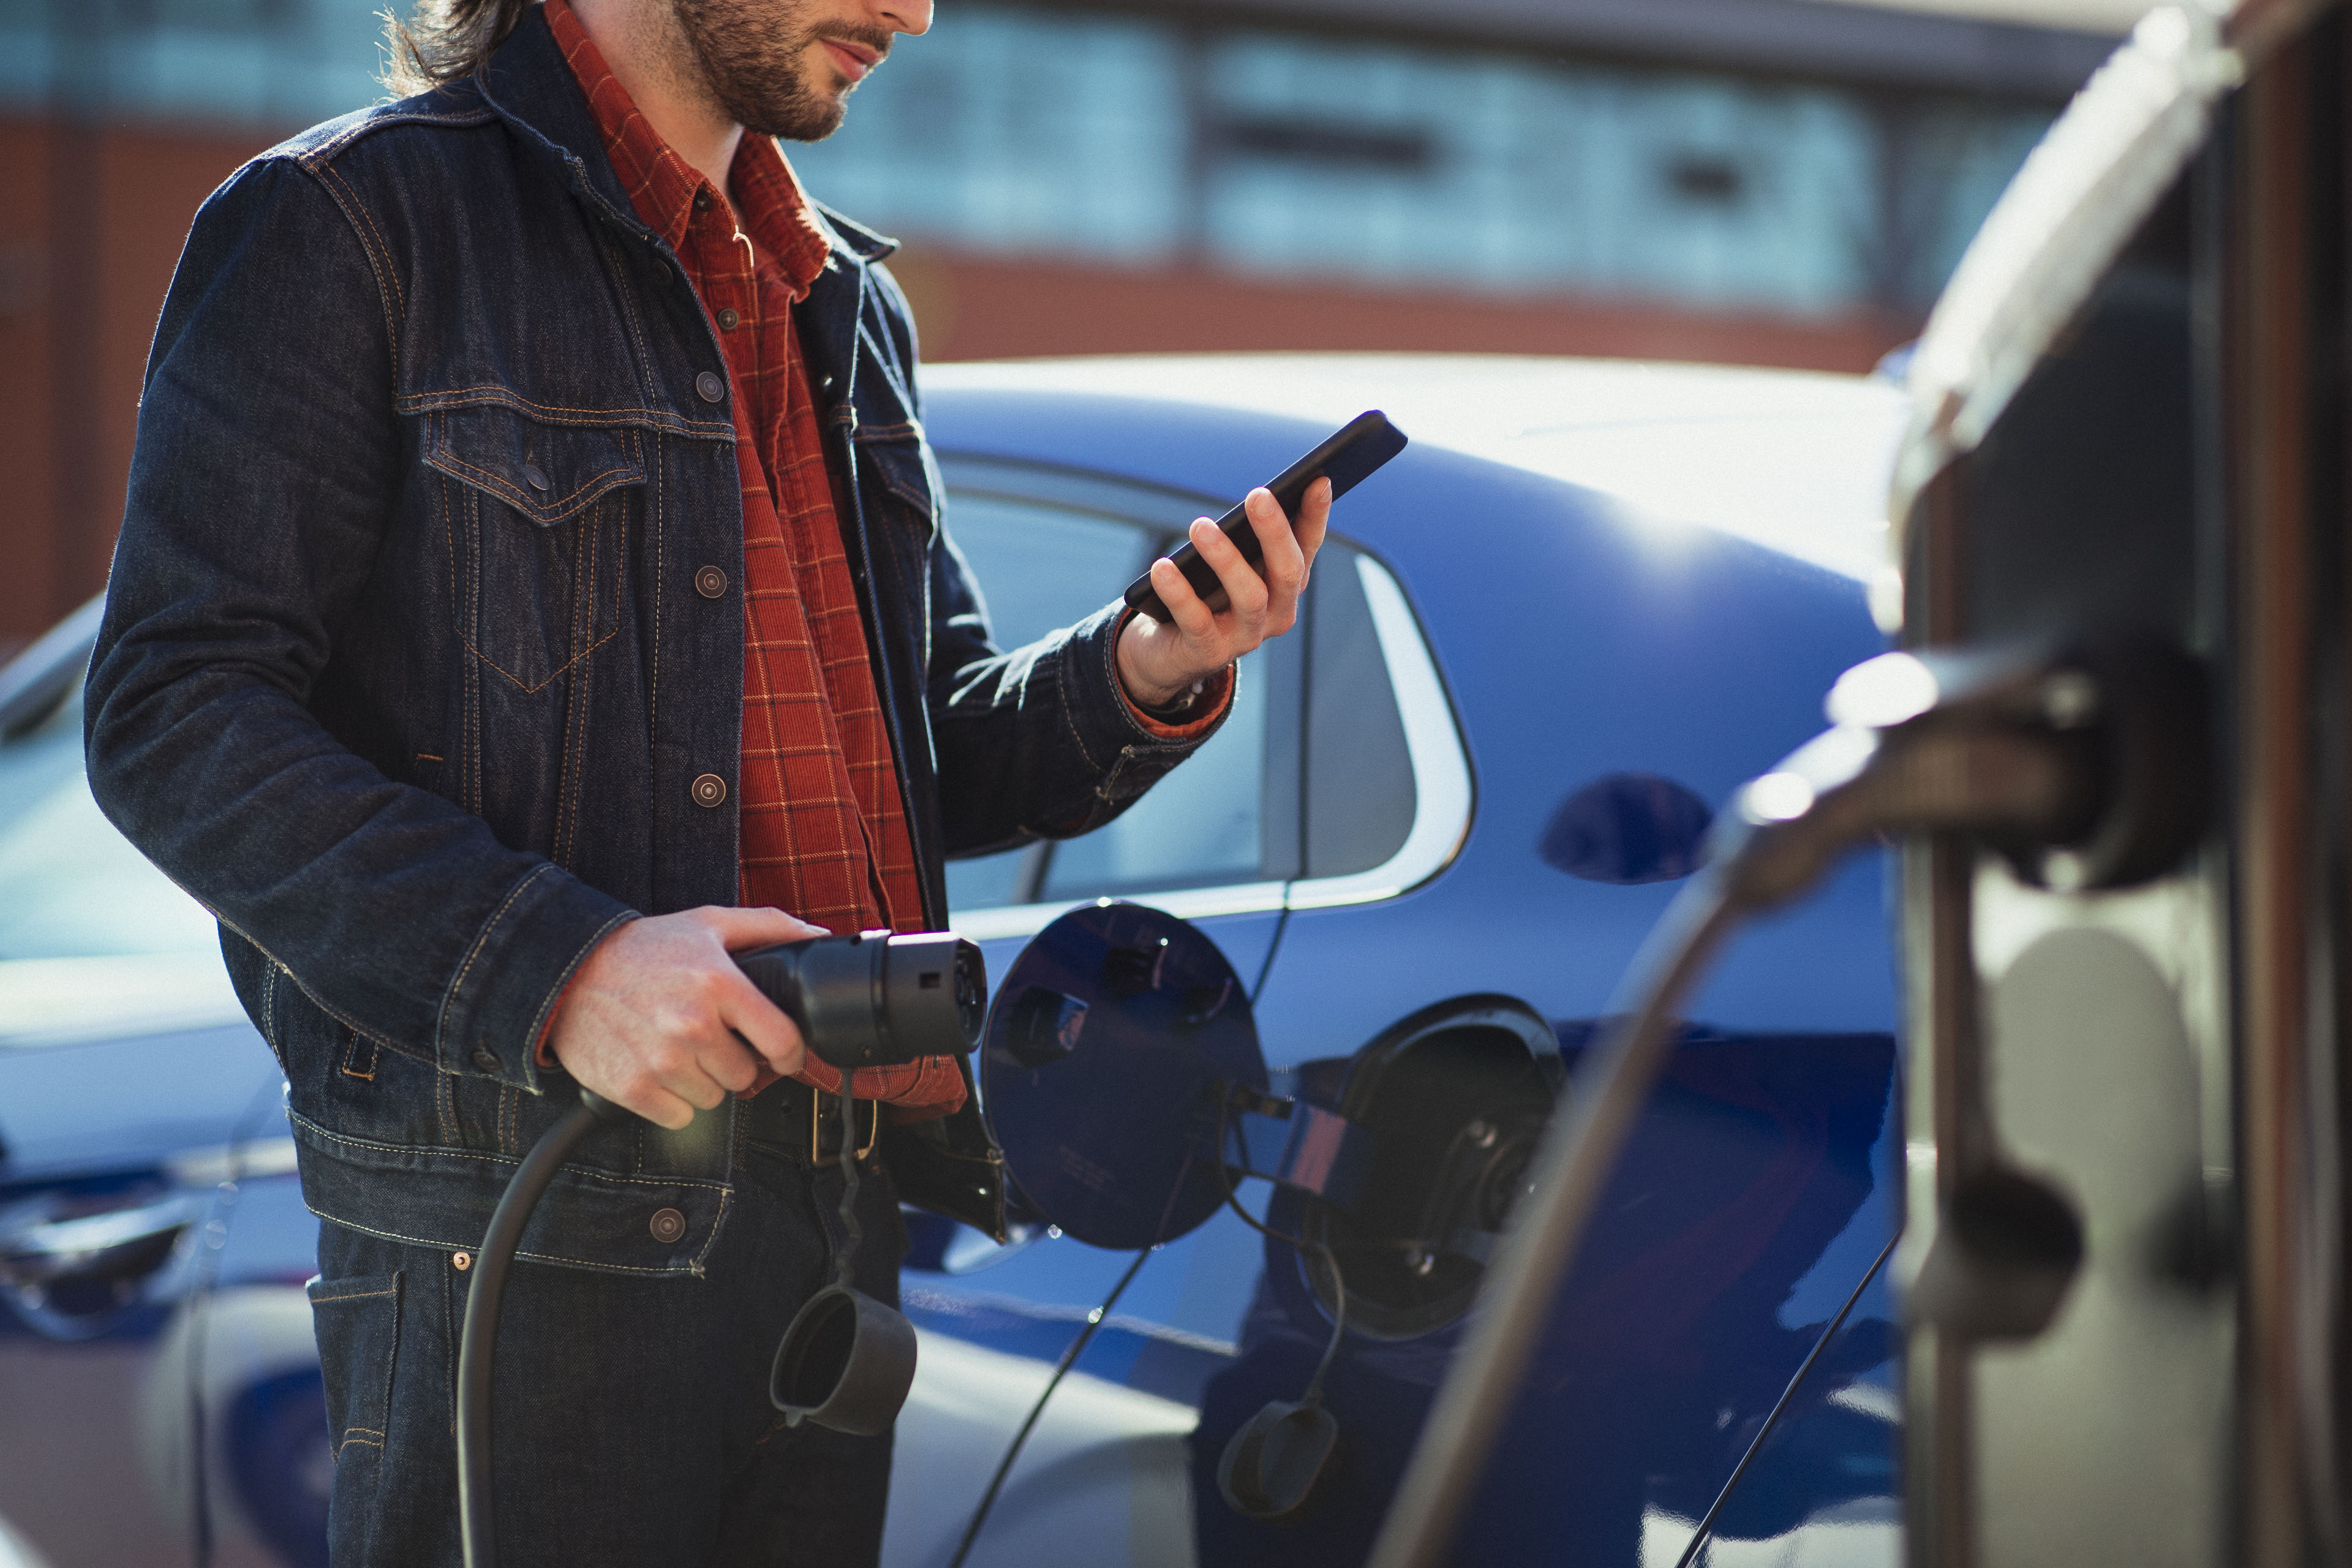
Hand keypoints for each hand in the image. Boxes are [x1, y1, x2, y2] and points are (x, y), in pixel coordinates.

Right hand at [548, 905, 824, 1128]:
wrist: (565, 972)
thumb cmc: (642, 949)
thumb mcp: (708, 923)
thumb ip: (768, 926)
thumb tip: (816, 935)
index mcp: (718, 983)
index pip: (782, 1041)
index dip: (789, 1052)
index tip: (782, 1053)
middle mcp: (692, 1025)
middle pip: (747, 1076)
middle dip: (734, 1061)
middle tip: (710, 1039)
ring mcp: (661, 1060)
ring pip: (715, 1099)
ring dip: (703, 1081)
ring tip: (679, 1049)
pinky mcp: (633, 1088)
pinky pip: (680, 1117)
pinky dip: (673, 1101)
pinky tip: (658, 1069)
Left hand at [1117, 477, 1330, 707]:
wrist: (1166, 654)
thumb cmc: (1201, 597)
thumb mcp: (1226, 566)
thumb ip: (1242, 539)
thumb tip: (1255, 498)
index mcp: (1284, 587)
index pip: (1306, 547)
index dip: (1315, 516)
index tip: (1319, 480)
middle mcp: (1275, 614)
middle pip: (1287, 572)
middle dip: (1275, 531)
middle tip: (1258, 495)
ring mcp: (1246, 637)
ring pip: (1249, 596)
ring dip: (1225, 558)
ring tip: (1200, 526)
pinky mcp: (1208, 654)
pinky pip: (1197, 621)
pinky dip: (1179, 592)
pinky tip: (1162, 567)